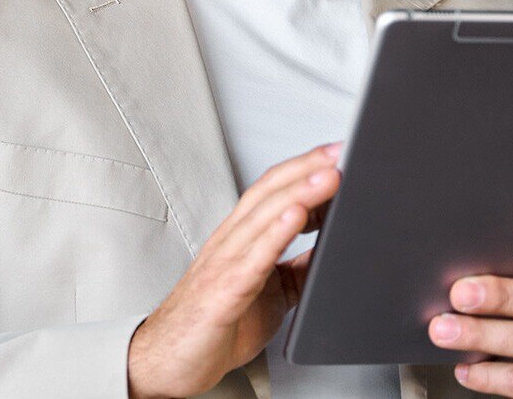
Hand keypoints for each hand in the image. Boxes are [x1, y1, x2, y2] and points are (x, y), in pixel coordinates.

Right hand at [127, 143, 340, 397]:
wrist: (173, 361)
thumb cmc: (216, 323)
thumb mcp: (270, 290)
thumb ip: (297, 268)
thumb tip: (329, 252)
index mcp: (242, 236)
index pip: (274, 188)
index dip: (304, 167)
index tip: (336, 154)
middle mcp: (232, 240)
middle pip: (270, 191)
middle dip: (307, 168)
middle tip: (339, 152)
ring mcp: (226, 262)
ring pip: (263, 216)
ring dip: (299, 192)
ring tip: (328, 176)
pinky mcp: (225, 291)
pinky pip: (252, 258)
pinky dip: (276, 234)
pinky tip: (296, 217)